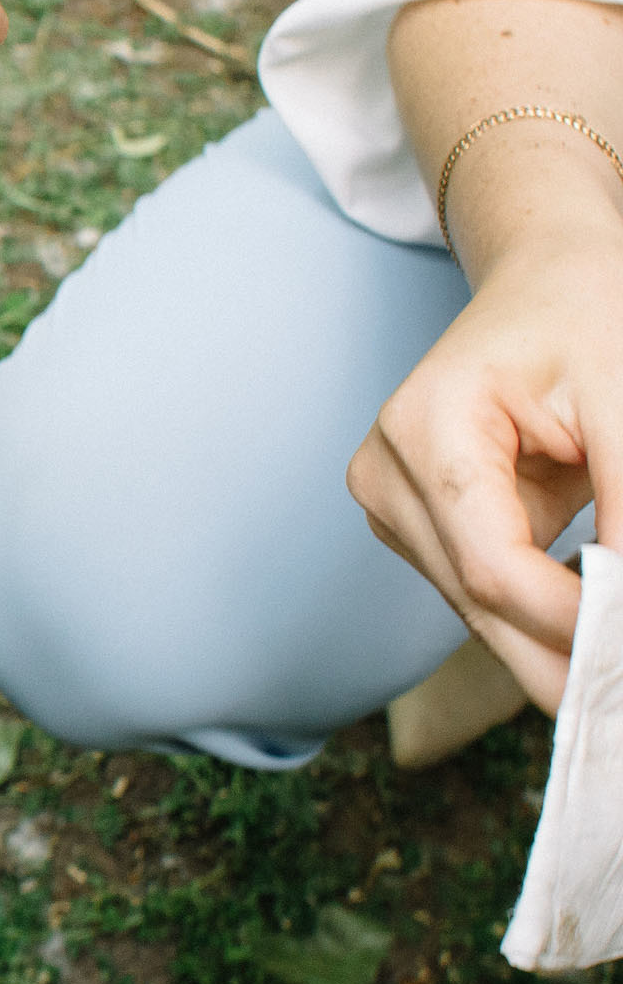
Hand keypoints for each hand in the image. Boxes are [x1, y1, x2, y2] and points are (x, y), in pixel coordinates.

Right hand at [347, 220, 622, 712]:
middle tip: (620, 704)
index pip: (493, 566)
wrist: (544, 279)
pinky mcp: (415, 522)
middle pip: (477, 600)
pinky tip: (591, 643)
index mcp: (424, 430)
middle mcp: (385, 475)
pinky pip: (481, 590)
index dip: (573, 623)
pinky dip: (540, 619)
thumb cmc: (583, 315)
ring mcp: (391, 503)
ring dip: (551, 645)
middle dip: (563, 655)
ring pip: (477, 608)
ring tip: (613, 675)